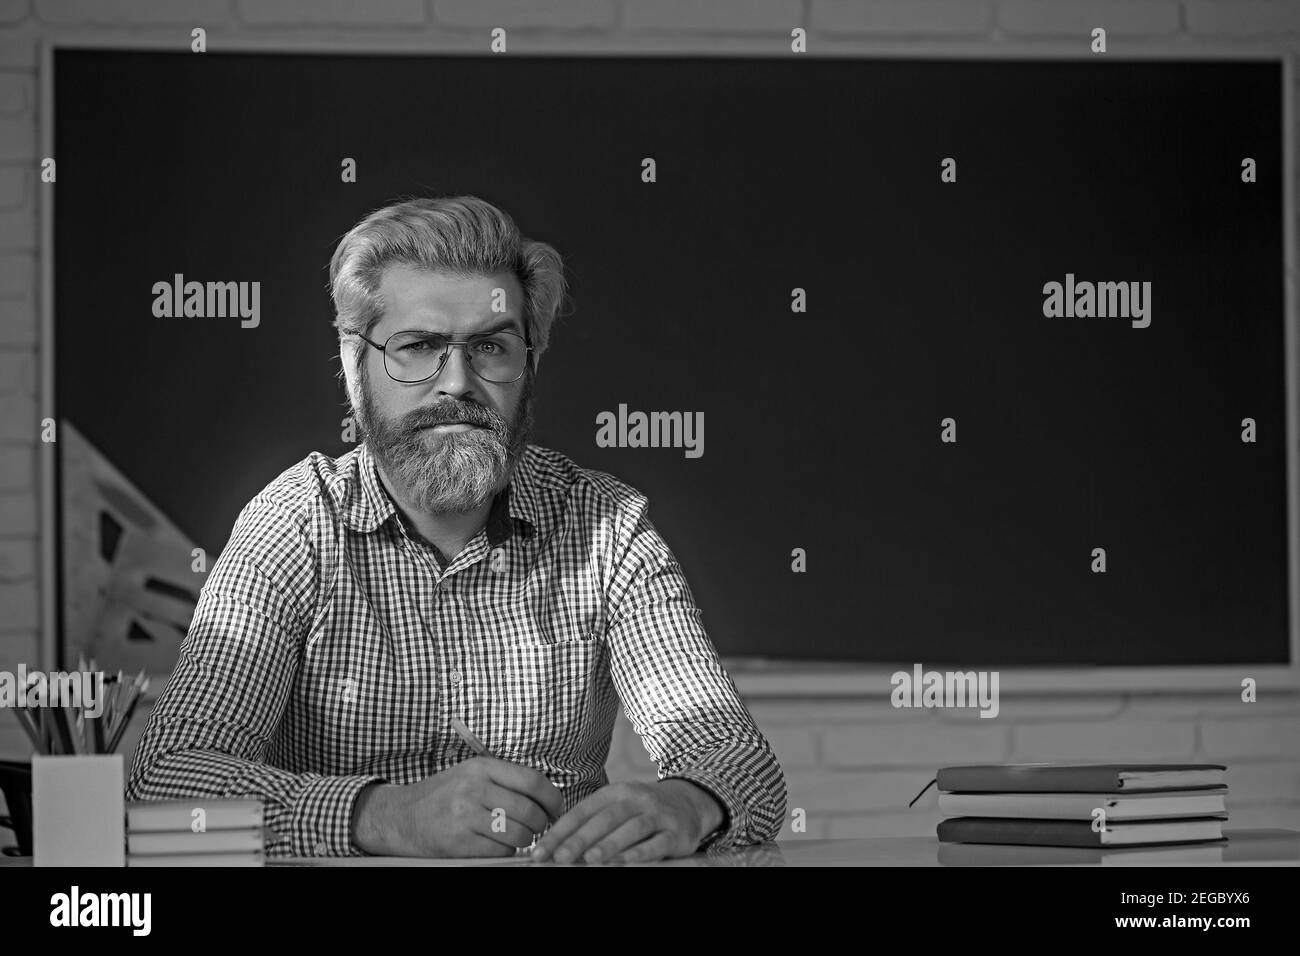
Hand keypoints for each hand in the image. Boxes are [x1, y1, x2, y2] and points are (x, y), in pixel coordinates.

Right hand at [351, 757, 563, 856]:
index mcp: (481, 767)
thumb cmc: (443, 795)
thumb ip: (505, 780)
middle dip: (541, 823)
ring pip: (518, 834)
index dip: (553, 798)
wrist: (399, 816)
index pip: (533, 781)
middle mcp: (474, 788)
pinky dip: (504, 851)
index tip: (557, 809)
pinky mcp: (458, 842)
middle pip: (529, 811)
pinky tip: (496, 845)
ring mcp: (465, 816)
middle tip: (538, 827)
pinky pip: (499, 851)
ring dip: (524, 840)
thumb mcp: (471, 774)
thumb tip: (547, 796)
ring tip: (515, 836)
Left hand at [532, 779, 723, 863]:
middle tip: (560, 858)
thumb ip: (591, 824)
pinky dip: (641, 852)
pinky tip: (626, 862)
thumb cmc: (643, 811)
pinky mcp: (677, 833)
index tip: (540, 852)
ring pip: (632, 828)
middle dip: (580, 840)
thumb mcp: (618, 808)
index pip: (583, 812)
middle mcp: (637, 799)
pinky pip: (658, 842)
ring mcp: (658, 815)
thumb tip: (555, 847)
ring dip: (610, 844)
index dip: (560, 832)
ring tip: (590, 860)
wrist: (689, 802)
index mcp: (616, 792)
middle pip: (606, 818)